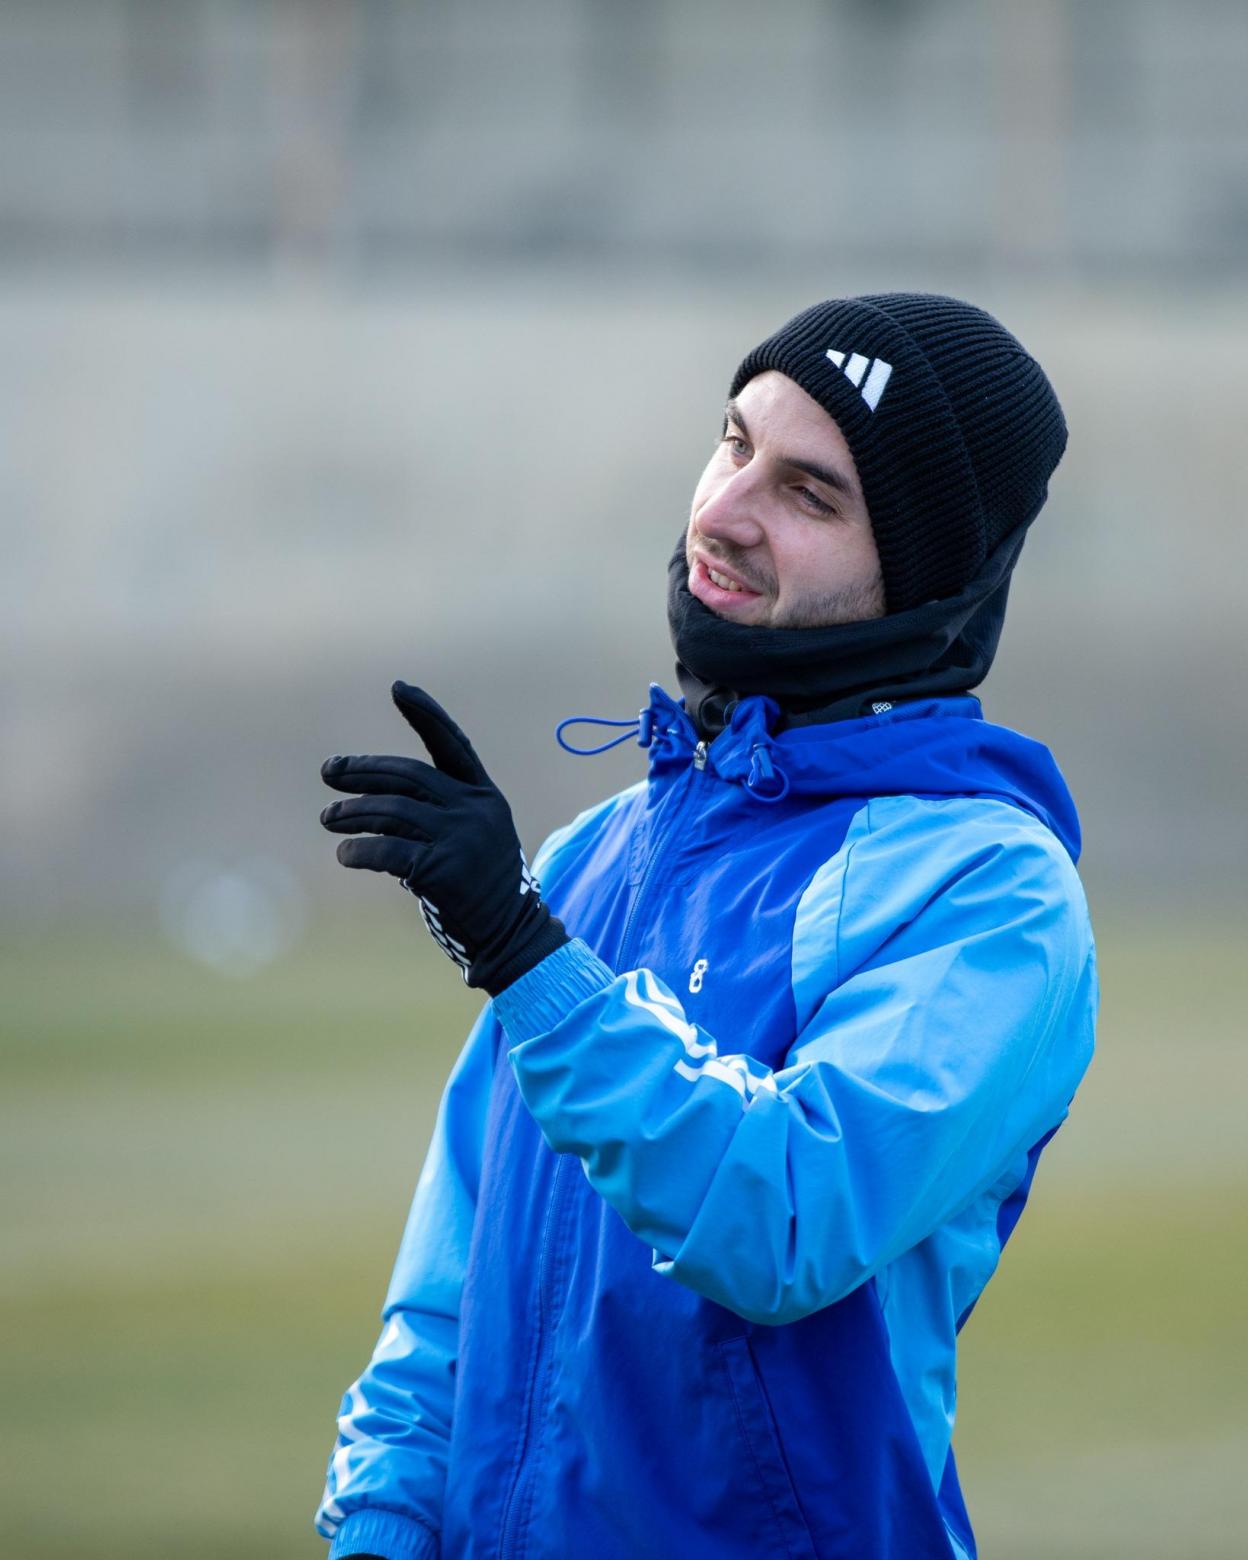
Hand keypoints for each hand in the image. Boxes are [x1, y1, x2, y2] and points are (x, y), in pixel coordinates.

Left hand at [320, 681, 567, 993]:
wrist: (508, 936)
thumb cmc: (480, 889)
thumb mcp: (473, 838)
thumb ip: (438, 811)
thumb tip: (370, 795)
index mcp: (486, 797)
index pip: (453, 745)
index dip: (426, 714)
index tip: (399, 688)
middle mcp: (476, 810)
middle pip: (408, 775)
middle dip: (363, 771)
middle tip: (329, 773)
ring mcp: (460, 838)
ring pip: (391, 811)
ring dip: (352, 813)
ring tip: (328, 819)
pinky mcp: (441, 869)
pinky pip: (386, 850)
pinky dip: (358, 850)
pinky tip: (346, 854)